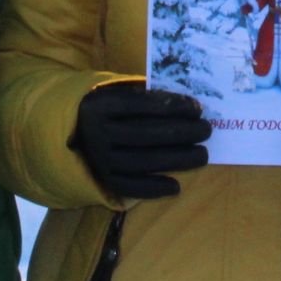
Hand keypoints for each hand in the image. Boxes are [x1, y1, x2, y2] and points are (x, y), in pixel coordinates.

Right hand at [73, 82, 210, 200]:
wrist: (72, 132)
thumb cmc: (108, 108)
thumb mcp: (117, 92)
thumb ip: (144, 94)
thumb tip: (185, 103)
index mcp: (101, 104)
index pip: (140, 103)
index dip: (171, 105)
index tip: (197, 108)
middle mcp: (97, 132)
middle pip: (144, 133)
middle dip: (180, 132)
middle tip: (207, 130)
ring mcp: (99, 158)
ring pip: (141, 161)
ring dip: (176, 159)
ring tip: (203, 155)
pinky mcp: (102, 179)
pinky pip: (130, 187)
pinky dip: (153, 188)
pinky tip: (176, 186)